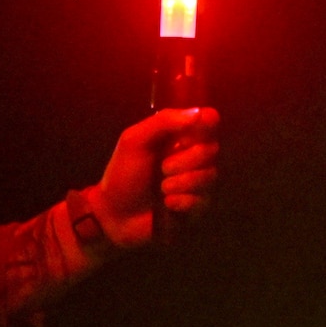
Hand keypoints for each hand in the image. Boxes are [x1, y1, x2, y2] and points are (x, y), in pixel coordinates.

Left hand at [85, 108, 220, 245]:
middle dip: (186, 160)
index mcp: (179, 135)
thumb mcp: (135, 140)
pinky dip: (182, 201)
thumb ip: (164, 122)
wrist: (114, 213)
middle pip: (212, 148)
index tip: (189, 134)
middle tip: (162, 168)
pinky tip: (166, 204)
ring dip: (181, 182)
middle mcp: (193, 155)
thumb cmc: (123, 173)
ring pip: (210, 175)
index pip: (209, 120)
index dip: (206, 124)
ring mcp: (198, 181)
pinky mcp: (197, 206)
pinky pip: (203, 199)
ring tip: (161, 188)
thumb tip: (199, 113)